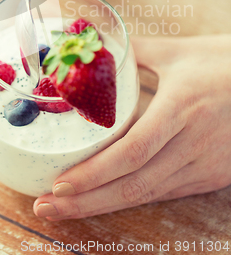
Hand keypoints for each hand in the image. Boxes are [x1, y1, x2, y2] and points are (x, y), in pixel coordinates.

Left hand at [34, 35, 230, 219]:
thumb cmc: (223, 62)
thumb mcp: (177, 52)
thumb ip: (134, 51)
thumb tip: (97, 49)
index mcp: (181, 107)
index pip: (132, 151)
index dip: (94, 173)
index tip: (59, 183)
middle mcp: (193, 143)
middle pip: (134, 184)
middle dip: (86, 201)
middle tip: (46, 207)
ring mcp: (205, 165)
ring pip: (148, 195)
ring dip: (103, 205)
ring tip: (65, 209)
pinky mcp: (211, 176)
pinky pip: (165, 192)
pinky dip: (132, 199)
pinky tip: (105, 200)